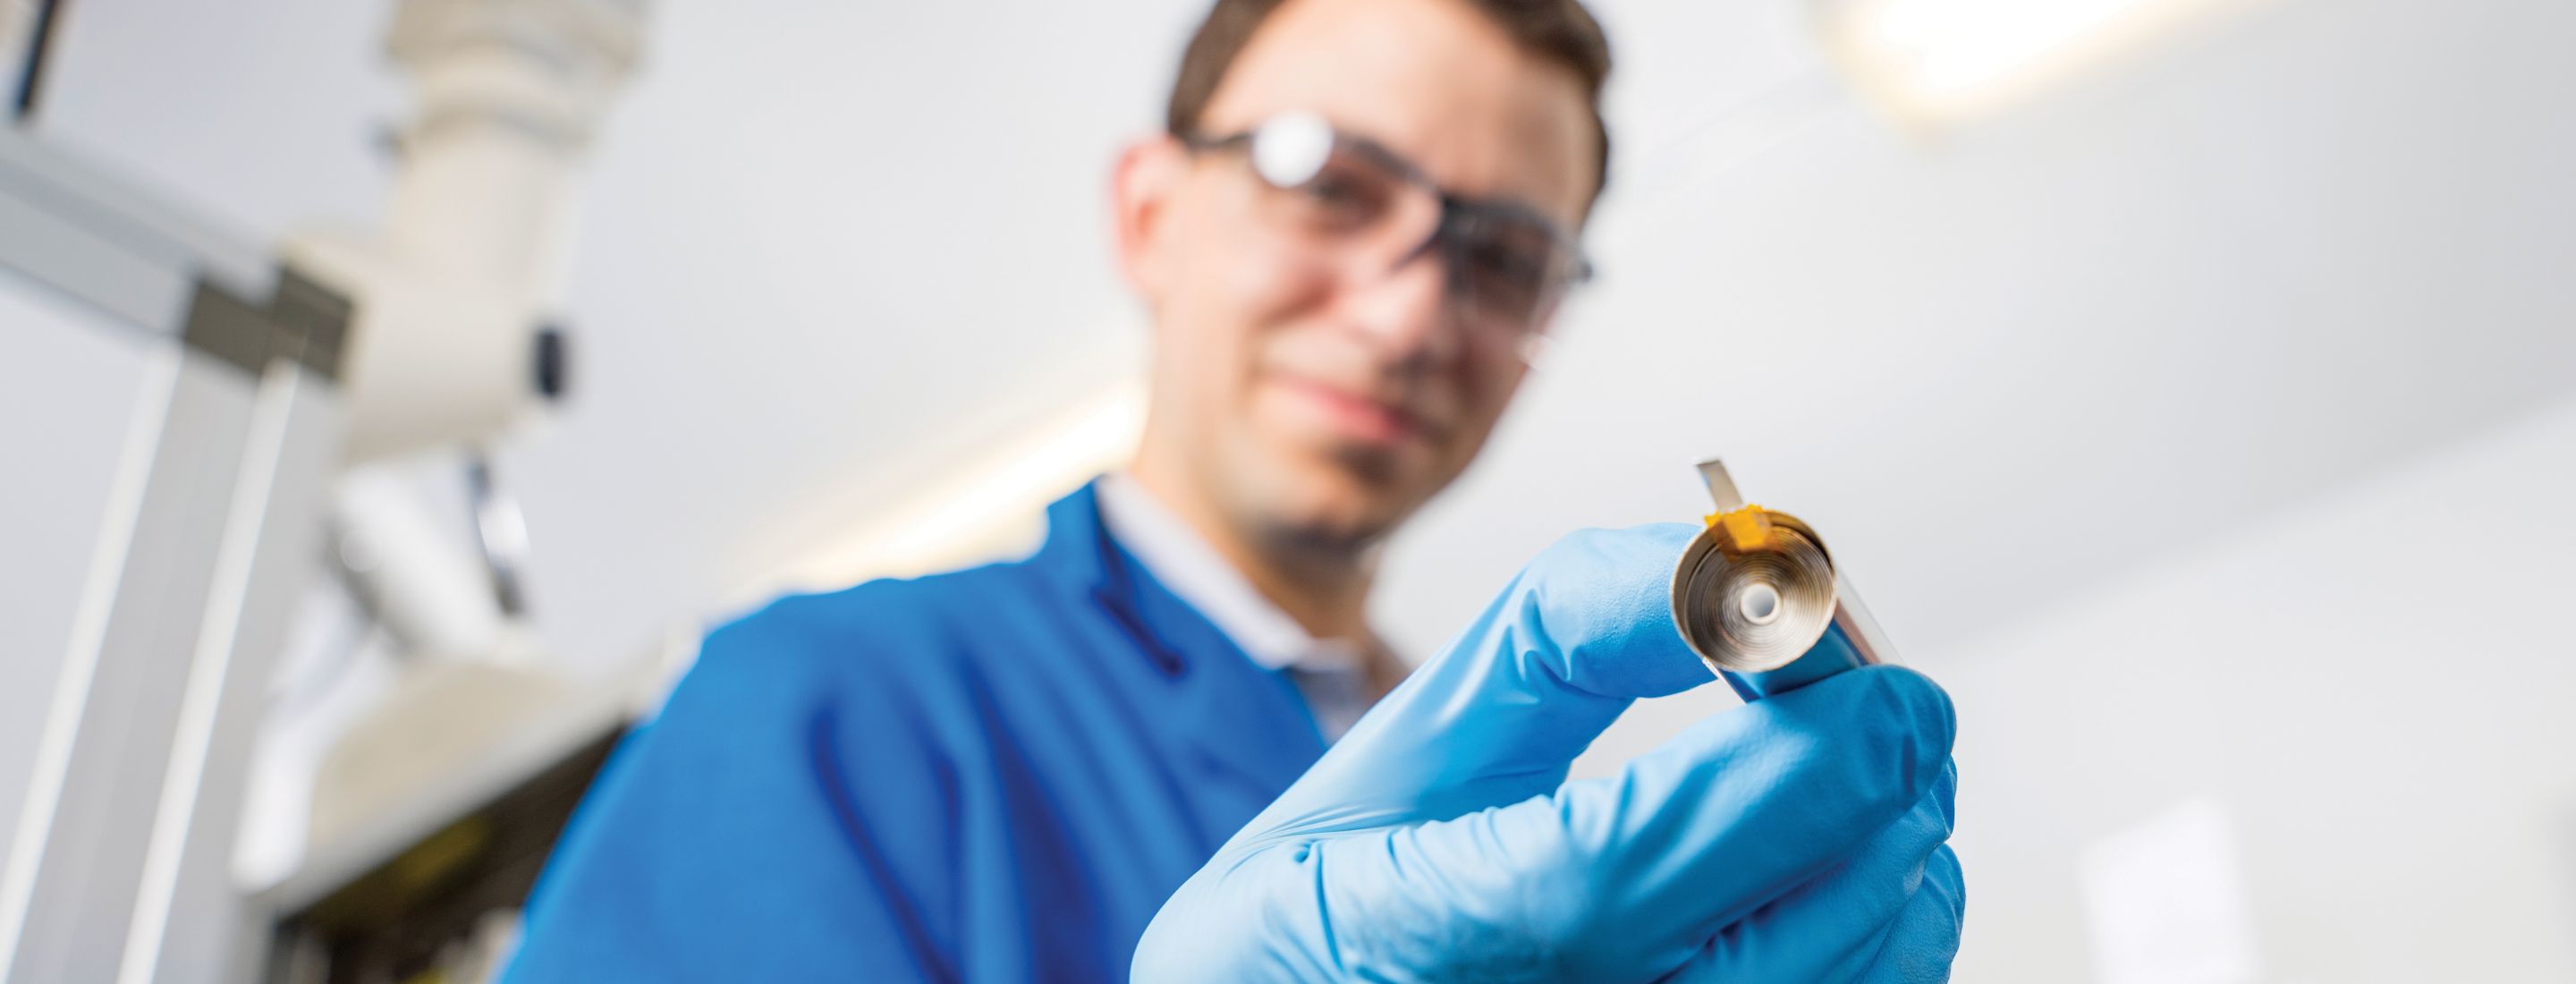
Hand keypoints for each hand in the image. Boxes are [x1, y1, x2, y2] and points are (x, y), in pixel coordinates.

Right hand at [1132, 524, 1961, 981]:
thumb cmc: (1358, 880)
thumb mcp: (1414, 737)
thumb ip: (1563, 632)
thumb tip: (1720, 561)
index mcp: (1419, 933)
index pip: (1618, 871)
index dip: (1768, 777)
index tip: (1869, 678)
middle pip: (1762, 949)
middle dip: (1865, 797)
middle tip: (1895, 697)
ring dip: (1889, 858)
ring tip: (1869, 761)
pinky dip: (1885, 932)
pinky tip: (1858, 856)